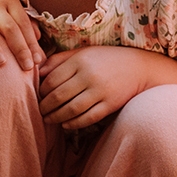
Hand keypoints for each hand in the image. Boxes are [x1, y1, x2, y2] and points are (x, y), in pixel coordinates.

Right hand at [0, 0, 42, 69]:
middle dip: (19, 48)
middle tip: (26, 67)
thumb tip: (39, 47)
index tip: (37, 61)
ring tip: (2, 63)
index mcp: (8, 0)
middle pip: (8, 26)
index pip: (23, 23)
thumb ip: (25, 27)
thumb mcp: (9, 13)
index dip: (31, 43)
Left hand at [36, 46, 151, 129]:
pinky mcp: (110, 104)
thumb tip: (38, 72)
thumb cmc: (106, 59)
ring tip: (49, 119)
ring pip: (71, 110)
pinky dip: (74, 124)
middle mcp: (89, 75)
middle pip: (58, 96)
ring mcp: (101, 91)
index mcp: (80, 60)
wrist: (139, 67)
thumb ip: (59, 59)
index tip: (38, 96)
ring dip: (56, 117)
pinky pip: (88, 118)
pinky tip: (66, 124)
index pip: (52, 80)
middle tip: (39, 111)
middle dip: (45, 107)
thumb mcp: (83, 52)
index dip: (41, 91)